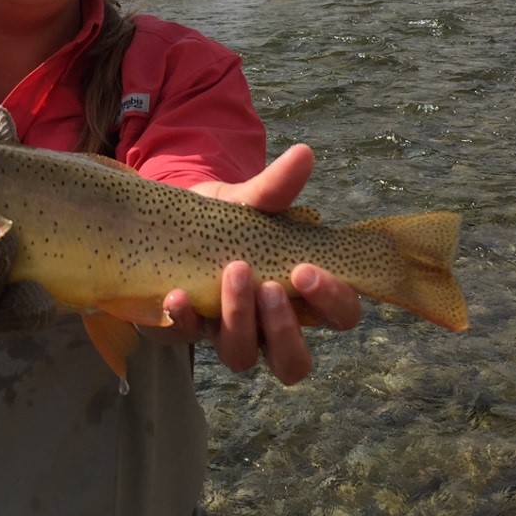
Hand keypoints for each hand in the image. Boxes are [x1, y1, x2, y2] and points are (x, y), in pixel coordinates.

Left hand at [149, 145, 363, 384]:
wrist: (175, 219)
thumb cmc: (230, 218)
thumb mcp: (251, 201)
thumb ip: (275, 188)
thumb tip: (304, 154)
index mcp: (303, 297)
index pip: (340, 315)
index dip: (332, 300)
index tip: (305, 269)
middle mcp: (270, 326)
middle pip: (294, 361)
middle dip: (284, 329)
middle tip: (270, 286)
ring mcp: (227, 333)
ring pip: (243, 356)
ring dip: (239, 320)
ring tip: (231, 273)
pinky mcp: (186, 330)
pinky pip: (186, 338)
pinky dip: (183, 319)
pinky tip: (176, 295)